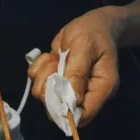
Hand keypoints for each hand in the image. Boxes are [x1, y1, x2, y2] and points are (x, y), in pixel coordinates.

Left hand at [28, 7, 123, 125]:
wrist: (92, 23)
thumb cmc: (93, 33)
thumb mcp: (84, 48)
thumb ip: (77, 74)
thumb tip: (69, 101)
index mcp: (101, 89)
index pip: (83, 115)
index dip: (64, 110)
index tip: (55, 90)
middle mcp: (86, 94)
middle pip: (59, 109)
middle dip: (49, 88)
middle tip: (54, 65)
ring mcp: (70, 89)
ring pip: (44, 96)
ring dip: (43, 76)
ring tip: (54, 59)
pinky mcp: (57, 81)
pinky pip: (38, 82)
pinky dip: (39, 69)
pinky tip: (50, 57)